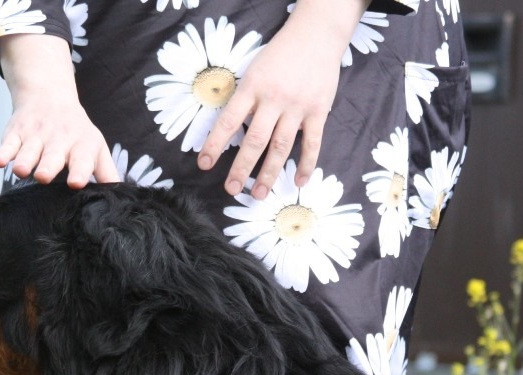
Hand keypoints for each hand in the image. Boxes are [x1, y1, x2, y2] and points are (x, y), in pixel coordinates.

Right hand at [0, 34, 119, 187]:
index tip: (76, 183)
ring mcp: (36, 136)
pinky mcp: (16, 133)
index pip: (82, 160)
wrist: (49, 95)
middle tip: (43, 176)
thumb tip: (120, 199)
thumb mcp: (96, 148)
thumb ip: (106, 173)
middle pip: (52, 156)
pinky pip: (8, 143)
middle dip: (47, 166)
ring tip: (20, 170)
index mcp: (82, 145)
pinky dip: (2, 151)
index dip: (79, 171)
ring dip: (24, 160)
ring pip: (28, 150)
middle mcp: (59, 140)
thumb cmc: (76, 132)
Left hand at [197, 0, 366, 199]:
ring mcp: (298, 106)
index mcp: (252, 87)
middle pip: (255, 140)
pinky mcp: (318, 110)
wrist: (316, 34)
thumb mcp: (253, 71)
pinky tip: (297, 181)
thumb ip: (243, 100)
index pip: (228, 121)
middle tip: (231, 189)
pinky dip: (307, 163)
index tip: (204, 164)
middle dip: (241, 168)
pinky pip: (313, 142)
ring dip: (269, 173)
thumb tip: (228, 131)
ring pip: (281, 146)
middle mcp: (274, 99)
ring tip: (259, 194)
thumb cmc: (279, 55)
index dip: (214, 144)